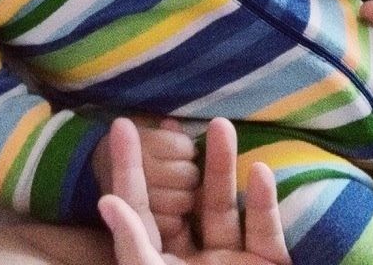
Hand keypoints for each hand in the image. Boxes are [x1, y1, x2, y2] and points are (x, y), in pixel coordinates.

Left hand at [98, 117, 290, 264]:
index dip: (129, 170)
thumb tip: (107, 200)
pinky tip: (261, 173)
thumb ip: (134, 247)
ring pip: (224, 208)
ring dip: (223, 168)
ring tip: (220, 127)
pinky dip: (264, 204)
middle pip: (185, 202)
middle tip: (175, 122)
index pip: (138, 210)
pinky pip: (265, 232)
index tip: (122, 126)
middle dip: (183, 163)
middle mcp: (193, 263)